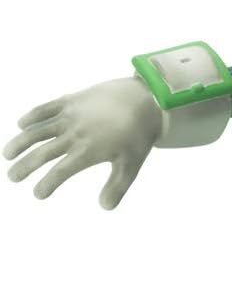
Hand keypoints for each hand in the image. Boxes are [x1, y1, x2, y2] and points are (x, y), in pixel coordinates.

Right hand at [4, 77, 162, 208]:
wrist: (143, 101)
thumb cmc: (138, 136)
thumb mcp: (131, 165)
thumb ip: (117, 187)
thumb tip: (104, 207)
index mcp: (87, 152)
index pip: (60, 172)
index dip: (47, 184)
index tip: (38, 194)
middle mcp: (74, 134)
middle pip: (43, 153)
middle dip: (25, 167)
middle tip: (12, 178)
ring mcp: (70, 116)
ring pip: (38, 130)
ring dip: (20, 142)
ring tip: (7, 154)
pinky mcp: (71, 100)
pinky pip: (46, 108)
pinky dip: (32, 116)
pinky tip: (21, 124)